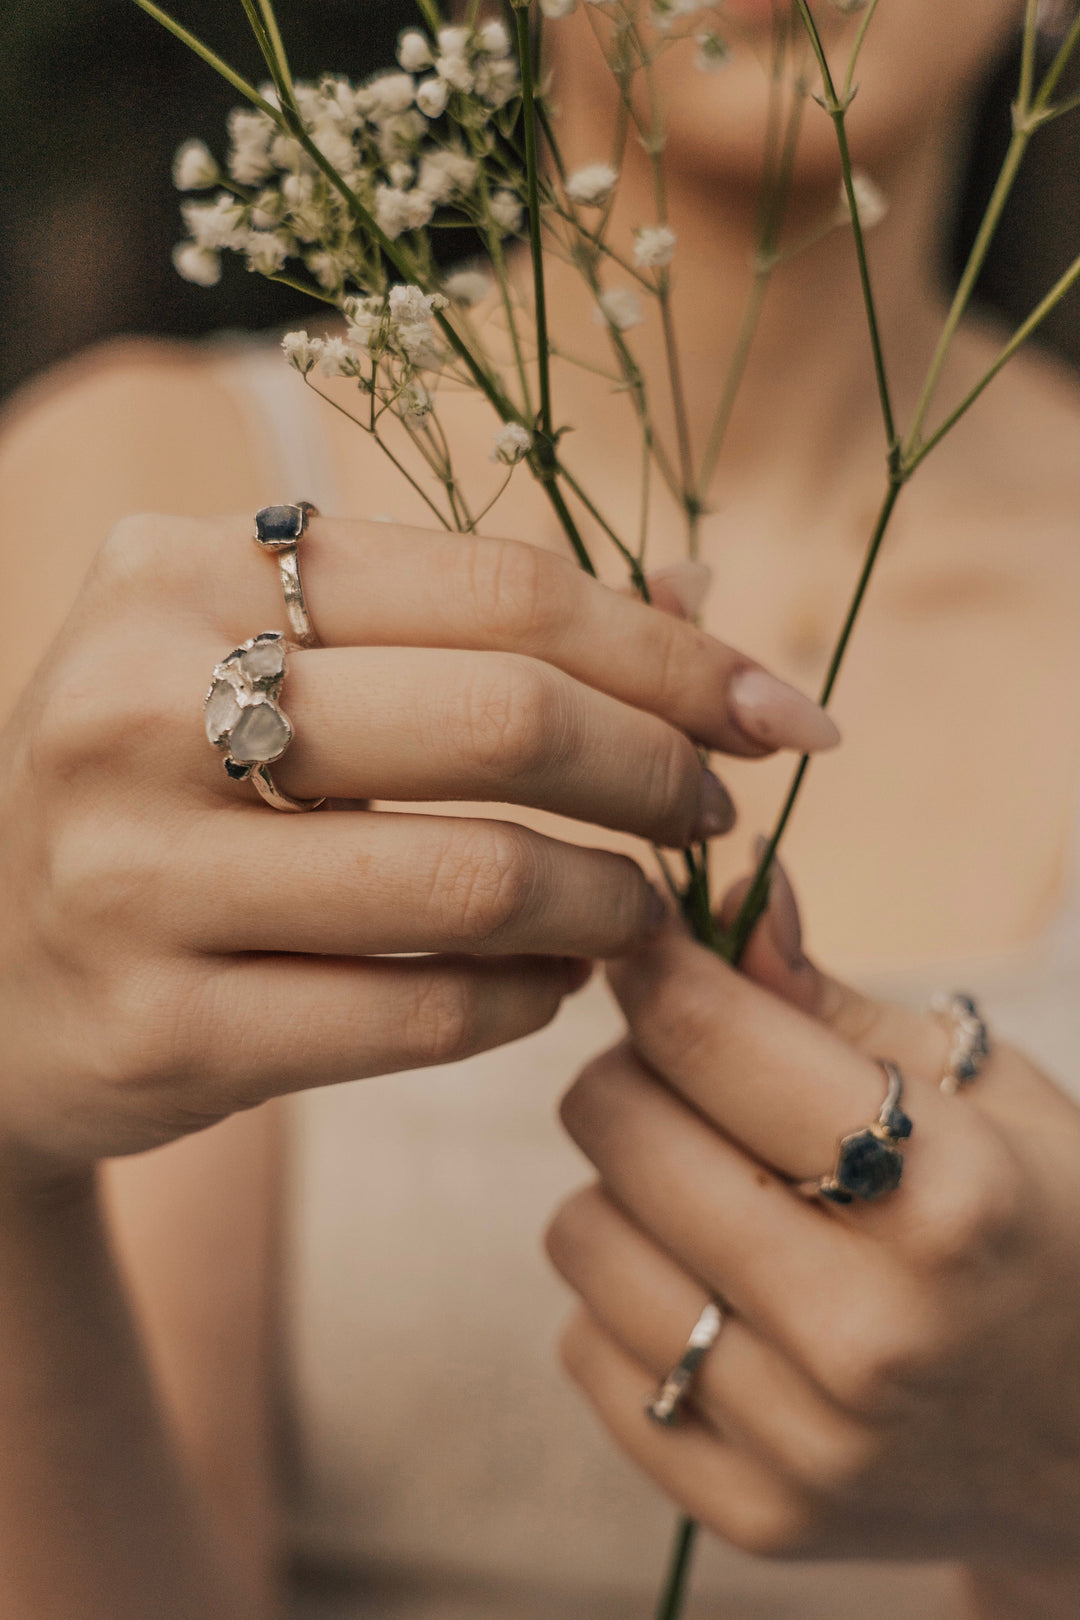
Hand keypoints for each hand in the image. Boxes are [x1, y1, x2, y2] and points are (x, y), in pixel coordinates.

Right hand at [0, 515, 837, 1176]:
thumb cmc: (164, 790)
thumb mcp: (269, 664)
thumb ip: (471, 621)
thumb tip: (704, 592)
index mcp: (178, 571)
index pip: (499, 588)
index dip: (673, 654)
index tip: (780, 712)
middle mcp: (138, 705)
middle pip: (503, 719)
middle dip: (658, 772)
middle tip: (714, 813)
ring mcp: (134, 878)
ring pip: (475, 882)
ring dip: (609, 903)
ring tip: (640, 909)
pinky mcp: (157, 1032)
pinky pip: (420, 1015)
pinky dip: (528, 1000)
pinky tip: (551, 983)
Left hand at [548, 867, 1079, 1595]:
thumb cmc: (1041, 1222)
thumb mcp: (983, 1090)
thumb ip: (831, 999)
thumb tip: (730, 891)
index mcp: (945, 1195)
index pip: (708, 1037)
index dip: (653, 963)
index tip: (640, 940)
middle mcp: (868, 1331)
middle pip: (619, 1125)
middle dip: (637, 1069)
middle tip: (692, 1075)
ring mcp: (805, 1440)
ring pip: (581, 1233)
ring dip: (628, 1189)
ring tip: (716, 1191)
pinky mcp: (753, 1514)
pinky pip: (587, 1351)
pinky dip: (629, 1300)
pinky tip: (716, 1290)